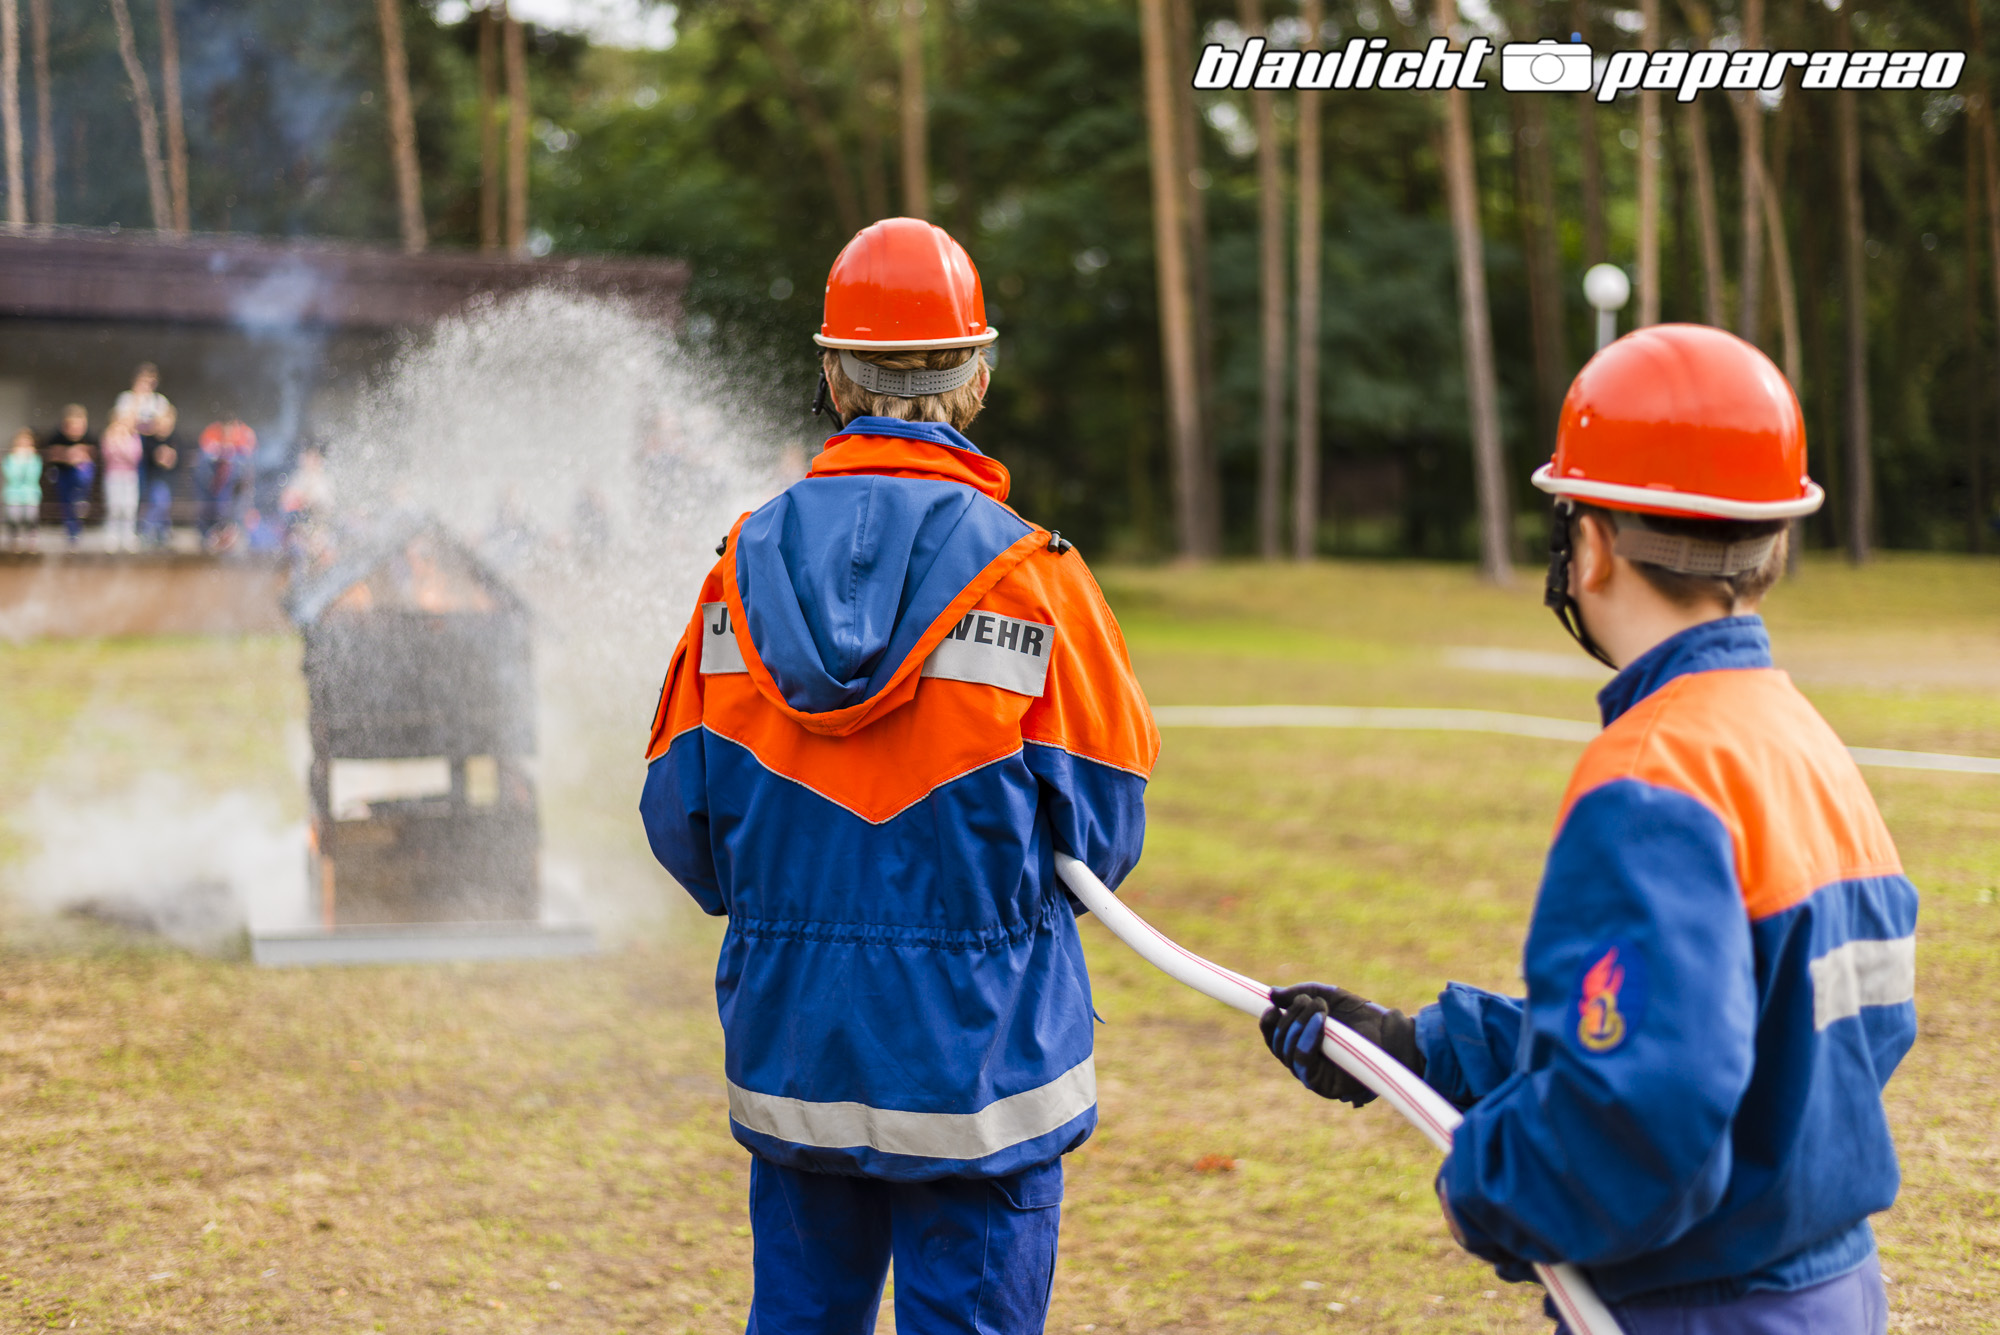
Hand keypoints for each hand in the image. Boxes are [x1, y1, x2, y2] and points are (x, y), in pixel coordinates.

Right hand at [1258, 982, 1423, 1106]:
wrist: (1391, 1033)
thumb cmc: (1364, 1017)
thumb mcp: (1329, 997)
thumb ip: (1300, 993)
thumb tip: (1271, 994)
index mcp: (1303, 1043)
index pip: (1276, 1037)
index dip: (1269, 1023)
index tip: (1271, 1006)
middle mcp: (1304, 1061)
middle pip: (1278, 1044)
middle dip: (1290, 1018)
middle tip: (1311, 1001)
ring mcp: (1312, 1075)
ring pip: (1287, 1053)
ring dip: (1298, 1025)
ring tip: (1320, 1008)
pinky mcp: (1322, 1086)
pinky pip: (1303, 1064)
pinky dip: (1306, 1041)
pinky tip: (1320, 1023)